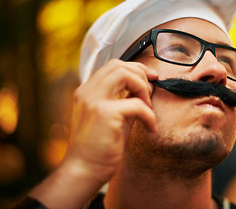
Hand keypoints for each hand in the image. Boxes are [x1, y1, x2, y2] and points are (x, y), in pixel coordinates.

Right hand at [66, 59, 157, 183]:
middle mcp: (88, 92)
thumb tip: (146, 89)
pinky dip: (149, 115)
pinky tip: (150, 127)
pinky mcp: (105, 114)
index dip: (135, 68)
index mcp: (87, 91)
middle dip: (141, 74)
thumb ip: (125, 100)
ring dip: (142, 88)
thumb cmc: (99, 147)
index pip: (112, 66)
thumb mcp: (113, 117)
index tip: (149, 78)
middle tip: (151, 90)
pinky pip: (137, 104)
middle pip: (118, 65)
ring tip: (148, 107)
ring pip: (124, 74)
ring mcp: (94, 101)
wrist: (84, 170)